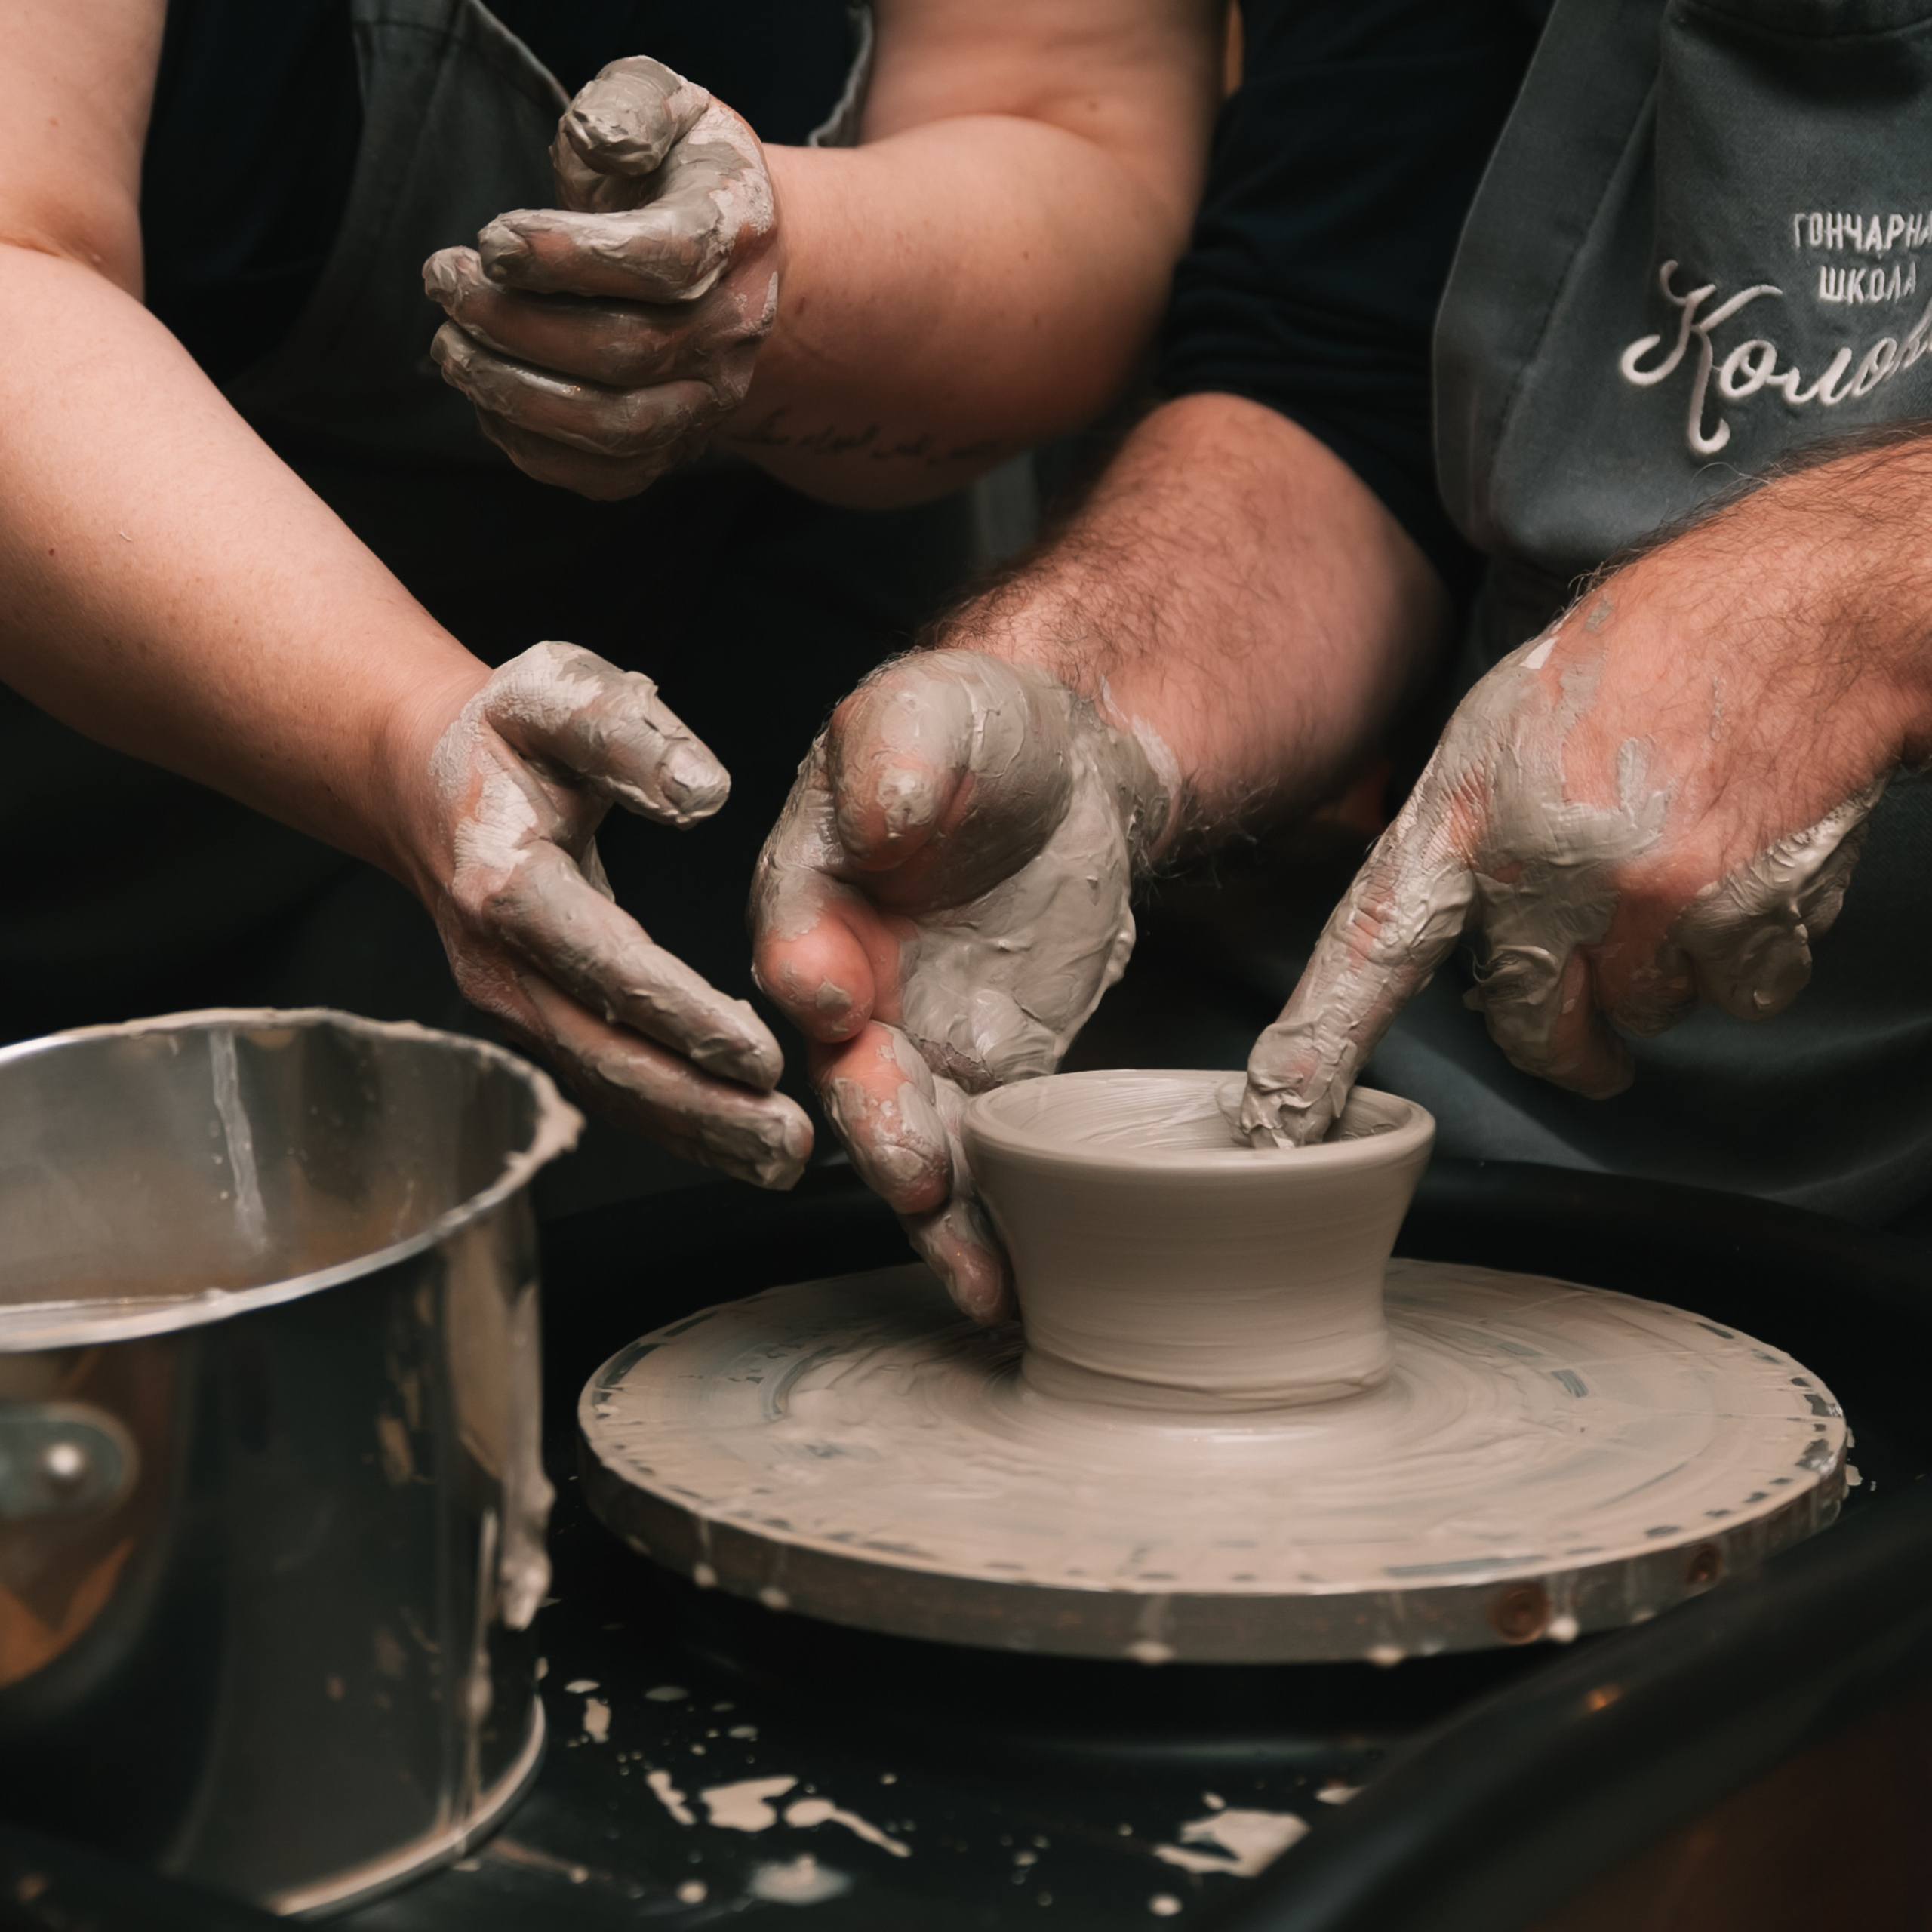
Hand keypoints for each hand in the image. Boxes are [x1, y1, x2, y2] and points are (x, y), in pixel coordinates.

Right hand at [413, 641, 810, 1186]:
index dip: (679, 1013)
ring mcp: (511, 1004)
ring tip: (782, 1157)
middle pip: (604, 1052)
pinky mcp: (537, 1024)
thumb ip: (629, 732)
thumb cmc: (508, 734)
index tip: (758, 1051)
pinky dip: (675, 1123)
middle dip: (700, 1103)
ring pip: (606, 1086)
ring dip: (696, 1131)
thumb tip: (705, 790)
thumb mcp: (560, 692)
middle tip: (789, 1137)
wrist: (428, 782)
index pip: (602, 961)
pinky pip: (606, 1085)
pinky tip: (741, 1145)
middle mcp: (497, 961)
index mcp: (504, 880)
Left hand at [423, 57, 779, 499]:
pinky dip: (534, 450)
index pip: (666, 261)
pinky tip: (486, 400)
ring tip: (449, 347)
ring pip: (617, 427)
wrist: (730, 250)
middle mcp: (733, 327)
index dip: (569, 257)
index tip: (491, 239)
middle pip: (628, 353)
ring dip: (515, 394)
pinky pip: (608, 476)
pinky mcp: (677, 445)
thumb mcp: (662, 102)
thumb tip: (596, 146)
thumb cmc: (675, 167)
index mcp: (736, 232)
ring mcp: (709, 397)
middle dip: (515, 323)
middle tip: (444, 280)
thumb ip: (628, 106)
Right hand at [751, 652, 1169, 1319]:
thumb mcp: (934, 710)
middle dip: (877, 1120)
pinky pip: (979, 1158)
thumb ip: (898, 750)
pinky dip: (991, 1220)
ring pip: (906, 1135)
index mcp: (810, 889)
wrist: (1060, 776)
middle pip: (844, 1067)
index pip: (795, 934)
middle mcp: (845, 982)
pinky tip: (1010, 1282)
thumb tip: (881, 813)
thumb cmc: (976, 731)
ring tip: (973, 1267)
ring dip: (934, 1203)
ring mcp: (911, 1040)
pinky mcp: (980, 1076)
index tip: (830, 995)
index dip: (809, 967)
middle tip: (913, 1166)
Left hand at [1240, 530, 1917, 1147]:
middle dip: (1562, 1040)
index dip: (1324, 1041)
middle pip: (1527, 1026)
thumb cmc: (1646, 656)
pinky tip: (1748, 872)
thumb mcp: (1504, 724)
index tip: (1285, 1115)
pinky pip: (1738, 995)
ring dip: (1663, 971)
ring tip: (1688, 867)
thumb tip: (1459, 926)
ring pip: (1642, 1011)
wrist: (1792, 614)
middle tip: (1588, 1036)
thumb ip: (1471, 835)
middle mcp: (1538, 870)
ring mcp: (1638, 901)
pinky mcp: (1736, 918)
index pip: (1371, 947)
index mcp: (1463, 815)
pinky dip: (1748, 955)